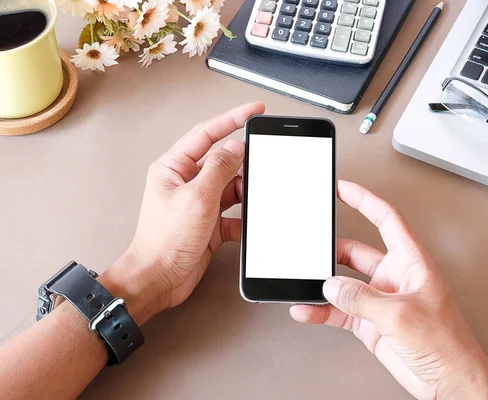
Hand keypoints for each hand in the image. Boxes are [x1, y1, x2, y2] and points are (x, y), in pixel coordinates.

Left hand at [101, 102, 264, 324]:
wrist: (159, 280)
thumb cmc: (164, 241)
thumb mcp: (197, 198)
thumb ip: (218, 169)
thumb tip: (236, 147)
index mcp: (174, 168)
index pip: (206, 133)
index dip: (232, 118)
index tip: (254, 110)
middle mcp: (186, 183)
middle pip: (222, 161)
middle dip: (243, 163)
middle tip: (262, 162)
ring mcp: (199, 203)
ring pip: (231, 187)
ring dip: (245, 192)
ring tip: (255, 196)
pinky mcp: (209, 224)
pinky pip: (233, 213)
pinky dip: (243, 218)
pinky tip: (249, 223)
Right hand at [290, 180, 487, 399]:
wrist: (448, 381)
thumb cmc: (446, 344)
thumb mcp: (400, 315)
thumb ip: (362, 298)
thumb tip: (332, 286)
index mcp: (411, 261)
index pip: (385, 219)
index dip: (364, 200)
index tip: (342, 188)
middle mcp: (394, 276)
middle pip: (356, 251)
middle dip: (332, 249)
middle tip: (311, 246)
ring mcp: (380, 300)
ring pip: (343, 283)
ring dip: (324, 284)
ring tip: (304, 283)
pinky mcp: (370, 322)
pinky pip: (340, 310)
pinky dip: (322, 310)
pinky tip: (308, 309)